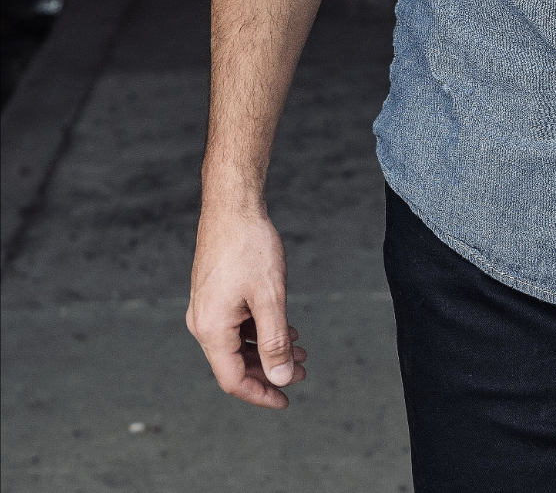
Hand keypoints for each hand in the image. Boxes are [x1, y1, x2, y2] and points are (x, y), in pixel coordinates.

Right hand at [187, 204, 306, 407]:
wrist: (232, 204)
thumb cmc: (249, 245)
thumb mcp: (270, 296)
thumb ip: (275, 341)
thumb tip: (282, 377)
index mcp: (211, 329)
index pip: (233, 379)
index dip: (261, 393)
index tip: (287, 400)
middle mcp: (203, 322)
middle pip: (235, 363)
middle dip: (270, 370)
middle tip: (303, 371)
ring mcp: (207, 307)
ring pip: (237, 342)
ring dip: (268, 349)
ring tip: (300, 349)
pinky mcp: (214, 292)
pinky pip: (235, 324)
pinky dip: (259, 330)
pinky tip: (285, 326)